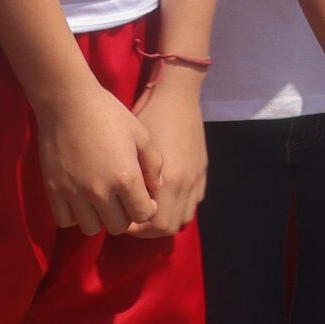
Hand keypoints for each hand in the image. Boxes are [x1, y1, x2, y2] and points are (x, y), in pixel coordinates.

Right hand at [33, 80, 159, 235]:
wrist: (69, 104)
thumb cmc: (109, 115)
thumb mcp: (141, 135)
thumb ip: (154, 164)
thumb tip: (157, 188)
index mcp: (126, 177)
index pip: (143, 214)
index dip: (147, 208)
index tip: (144, 198)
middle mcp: (100, 191)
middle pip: (118, 226)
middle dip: (126, 216)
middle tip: (124, 199)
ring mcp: (74, 193)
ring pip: (92, 228)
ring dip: (100, 218)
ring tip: (103, 201)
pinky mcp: (54, 191)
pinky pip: (66, 221)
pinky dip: (76, 216)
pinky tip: (82, 199)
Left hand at [128, 70, 206, 236]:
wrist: (177, 94)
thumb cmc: (149, 117)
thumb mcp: (135, 149)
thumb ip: (133, 180)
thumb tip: (121, 202)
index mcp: (168, 180)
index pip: (157, 224)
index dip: (138, 229)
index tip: (124, 218)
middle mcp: (186, 183)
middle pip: (170, 226)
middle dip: (150, 229)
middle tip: (132, 218)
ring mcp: (197, 176)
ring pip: (185, 216)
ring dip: (167, 219)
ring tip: (150, 209)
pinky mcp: (203, 169)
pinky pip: (195, 200)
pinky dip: (181, 206)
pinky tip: (167, 196)